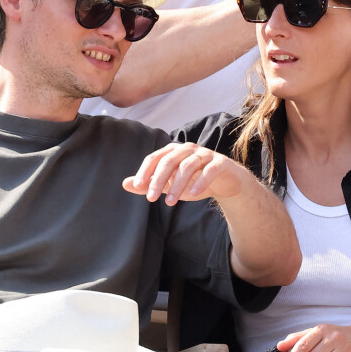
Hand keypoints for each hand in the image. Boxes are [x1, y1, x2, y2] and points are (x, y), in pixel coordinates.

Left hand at [122, 142, 247, 205]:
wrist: (225, 183)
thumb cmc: (194, 182)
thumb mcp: (169, 186)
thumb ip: (149, 184)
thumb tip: (125, 184)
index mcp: (173, 151)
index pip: (155, 157)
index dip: (145, 171)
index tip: (138, 187)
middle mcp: (188, 149)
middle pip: (169, 160)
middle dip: (158, 180)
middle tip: (150, 199)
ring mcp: (205, 154)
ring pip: (188, 166)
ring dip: (177, 185)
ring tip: (170, 203)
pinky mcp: (220, 163)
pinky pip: (210, 170)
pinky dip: (201, 182)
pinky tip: (193, 194)